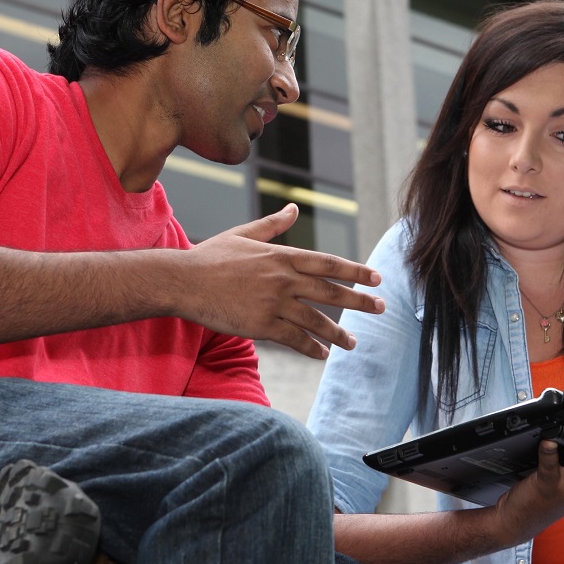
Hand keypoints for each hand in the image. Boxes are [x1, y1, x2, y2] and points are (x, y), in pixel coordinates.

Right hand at [180, 204, 384, 358]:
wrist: (183, 281)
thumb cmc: (211, 256)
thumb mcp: (244, 235)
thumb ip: (274, 225)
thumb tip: (294, 209)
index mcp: (282, 255)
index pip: (329, 263)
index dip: (356, 271)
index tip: (377, 278)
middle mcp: (283, 278)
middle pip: (331, 292)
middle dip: (359, 301)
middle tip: (381, 308)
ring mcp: (274, 303)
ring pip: (316, 320)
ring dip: (338, 333)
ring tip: (353, 343)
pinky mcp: (261, 325)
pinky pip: (294, 339)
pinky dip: (311, 347)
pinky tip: (323, 355)